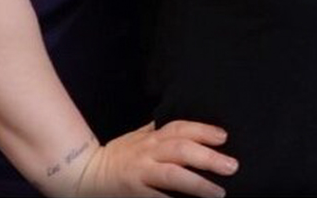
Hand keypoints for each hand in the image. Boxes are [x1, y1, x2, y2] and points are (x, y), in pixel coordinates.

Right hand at [70, 121, 237, 197]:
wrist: (84, 174)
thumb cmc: (117, 155)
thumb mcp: (139, 137)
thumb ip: (160, 131)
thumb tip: (186, 125)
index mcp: (152, 137)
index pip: (181, 128)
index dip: (203, 131)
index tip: (224, 137)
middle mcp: (148, 152)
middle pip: (182, 150)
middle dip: (208, 157)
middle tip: (232, 165)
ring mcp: (140, 174)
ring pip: (173, 175)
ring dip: (198, 184)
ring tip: (218, 192)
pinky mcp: (133, 193)